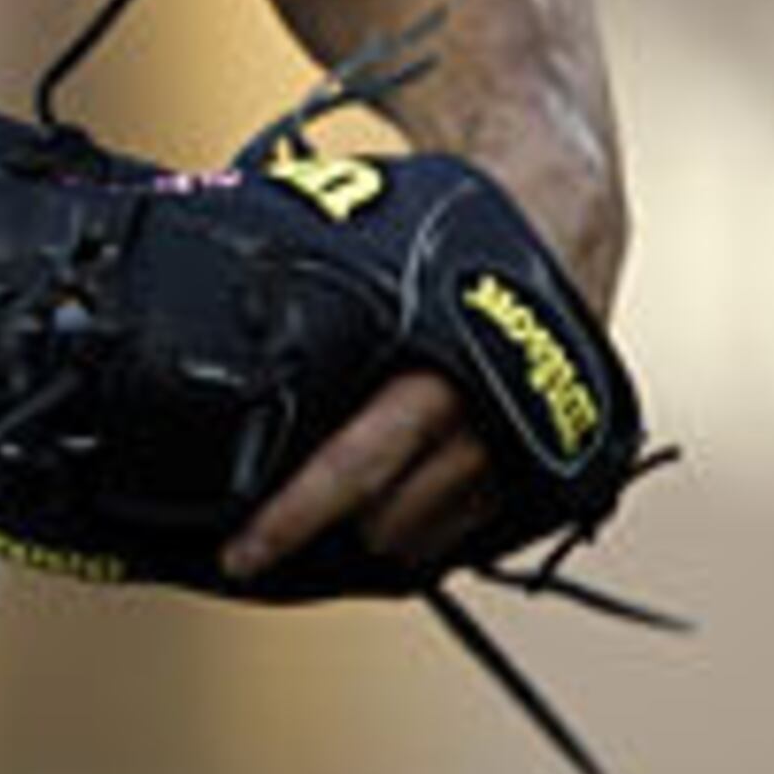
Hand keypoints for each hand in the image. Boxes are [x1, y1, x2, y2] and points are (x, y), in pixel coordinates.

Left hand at [222, 141, 623, 587]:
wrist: (558, 220)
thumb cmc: (448, 232)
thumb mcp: (371, 251)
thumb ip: (313, 303)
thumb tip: (216, 318)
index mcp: (434, 365)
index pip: (350, 467)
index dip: (289, 519)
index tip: (239, 552)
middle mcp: (485, 420)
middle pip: (384, 521)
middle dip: (322, 537)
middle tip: (259, 544)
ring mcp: (525, 455)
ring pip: (426, 541)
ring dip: (374, 539)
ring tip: (322, 522)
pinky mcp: (550, 476)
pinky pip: (470, 537)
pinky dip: (424, 536)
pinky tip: (384, 516)